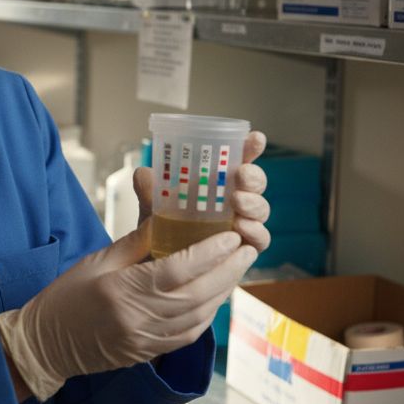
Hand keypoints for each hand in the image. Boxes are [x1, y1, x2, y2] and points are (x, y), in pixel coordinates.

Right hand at [0, 226, 256, 401]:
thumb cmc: (66, 297)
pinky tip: (216, 296)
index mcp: (122, 291)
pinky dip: (207, 313)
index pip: (177, 270)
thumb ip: (136, 243)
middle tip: (247, 248)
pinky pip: (189, 333)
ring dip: (223, 291)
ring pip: (199, 315)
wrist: (46, 345)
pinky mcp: (149, 352)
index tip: (231, 235)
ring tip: (237, 268)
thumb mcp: (96, 261)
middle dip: (228, 270)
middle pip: (197, 294)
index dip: (209, 253)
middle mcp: (139, 319)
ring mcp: (146, 340)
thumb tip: (166, 219)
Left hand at [133, 130, 270, 251]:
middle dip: (254, 176)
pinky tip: (244, 227)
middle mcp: (235, 201)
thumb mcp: (153, 208)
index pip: (239, 160)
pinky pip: (259, 240)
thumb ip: (150, 191)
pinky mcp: (244, 249)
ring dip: (254, 203)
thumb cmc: (163, 229)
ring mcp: (242, 224)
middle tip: (241, 174)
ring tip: (238, 201)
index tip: (255, 138)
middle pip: (255, 183)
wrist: (160, 265)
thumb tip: (143, 174)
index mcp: (218, 183)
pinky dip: (256, 231)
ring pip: (260, 209)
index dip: (250, 147)